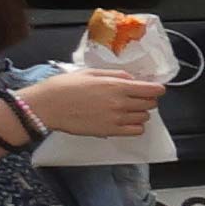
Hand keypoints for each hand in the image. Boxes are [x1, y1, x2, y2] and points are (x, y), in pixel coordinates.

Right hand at [16, 69, 162, 139]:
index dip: (157, 89)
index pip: (152, 90)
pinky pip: (136, 131)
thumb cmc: (65, 86)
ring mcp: (117, 119)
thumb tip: (132, 79)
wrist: (47, 106)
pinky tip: (125, 121)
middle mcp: (120, 103)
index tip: (155, 89)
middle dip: (148, 100)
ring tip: (127, 109)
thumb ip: (115, 75)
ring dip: (141, 113)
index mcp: (116, 86)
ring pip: (145, 118)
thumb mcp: (90, 73)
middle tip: (137, 97)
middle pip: (151, 104)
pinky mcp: (111, 132)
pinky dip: (136, 126)